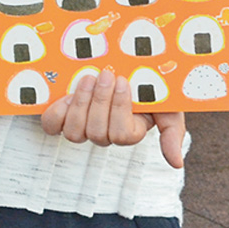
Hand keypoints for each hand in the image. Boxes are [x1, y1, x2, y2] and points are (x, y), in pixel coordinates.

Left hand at [41, 69, 185, 169]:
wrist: (120, 63)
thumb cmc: (145, 84)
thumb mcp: (167, 104)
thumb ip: (172, 132)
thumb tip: (176, 164)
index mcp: (129, 132)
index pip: (122, 135)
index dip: (119, 108)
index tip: (123, 80)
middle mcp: (103, 132)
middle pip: (97, 133)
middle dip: (101, 101)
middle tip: (105, 75)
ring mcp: (81, 125)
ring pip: (75, 133)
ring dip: (81, 103)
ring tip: (88, 78)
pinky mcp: (61, 116)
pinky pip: (52, 125)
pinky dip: (57, 111)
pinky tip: (66, 94)